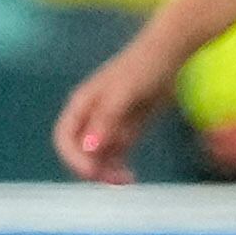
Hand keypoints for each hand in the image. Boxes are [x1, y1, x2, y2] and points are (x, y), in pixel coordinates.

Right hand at [52, 38, 179, 183]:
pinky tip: (130, 175)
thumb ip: (106, 120)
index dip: (73, 157)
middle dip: (93, 167)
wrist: (170, 54)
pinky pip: (117, 153)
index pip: (65, 137)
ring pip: (99, 155)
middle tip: (115, 180)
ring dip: (107, 170)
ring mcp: (110, 122)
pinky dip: (119, 165)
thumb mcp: (124, 93)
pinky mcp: (129, 127)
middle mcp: (91, 115)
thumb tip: (90, 147)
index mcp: (82, 104)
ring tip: (127, 180)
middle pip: (81, 150)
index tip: (92, 173)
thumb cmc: (143, 68)